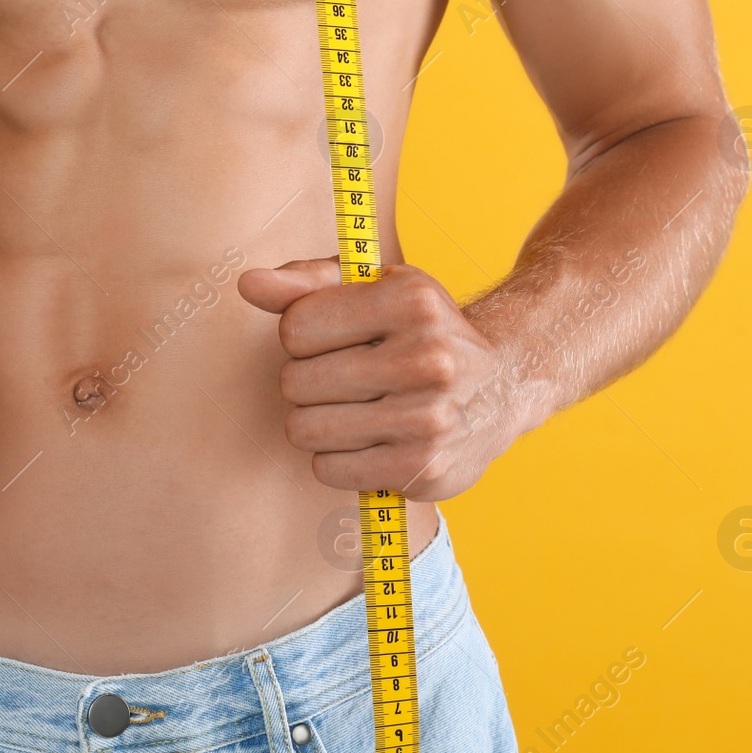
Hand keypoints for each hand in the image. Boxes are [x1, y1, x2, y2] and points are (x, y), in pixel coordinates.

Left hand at [237, 256, 517, 498]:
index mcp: (411, 301)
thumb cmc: (416, 331)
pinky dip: (337, 459)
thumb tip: (248, 284)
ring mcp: (429, 419)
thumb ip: (305, 283)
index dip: (303, 335)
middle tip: (347, 378)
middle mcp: (427, 358)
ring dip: (318, 422)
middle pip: (295, 383)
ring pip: (304, 430)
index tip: (336, 337)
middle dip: (308, 381)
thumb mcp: (371, 289)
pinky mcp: (423, 469)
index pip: (295, 328)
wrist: (502, 386)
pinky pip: (328, 470)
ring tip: (354, 409)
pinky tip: (369, 440)